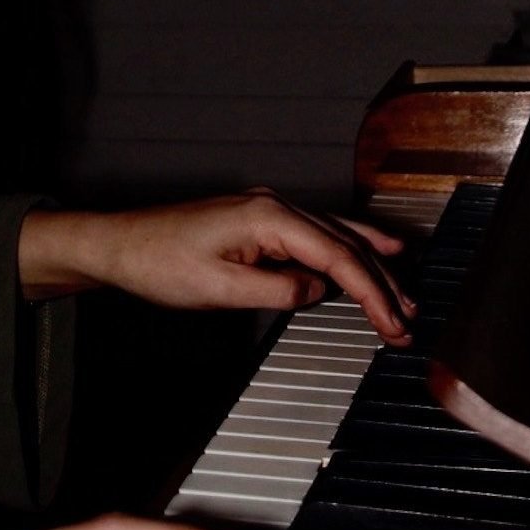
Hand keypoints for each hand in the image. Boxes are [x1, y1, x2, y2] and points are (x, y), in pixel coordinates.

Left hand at [19, 189, 416, 342]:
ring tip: (404, 292)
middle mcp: (275, 206)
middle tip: (409, 319)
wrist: (120, 245)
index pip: (337, 257)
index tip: (394, 323)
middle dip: (381, 282)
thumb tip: (318, 289)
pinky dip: (346, 249)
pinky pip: (316, 234)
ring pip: (335, 235)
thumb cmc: (159, 264)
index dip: (372, 293)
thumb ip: (277, 290)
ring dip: (370, 265)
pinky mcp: (260, 222)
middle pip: (344, 243)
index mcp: (269, 217)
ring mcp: (268, 210)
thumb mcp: (219, 289)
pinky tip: (368, 252)